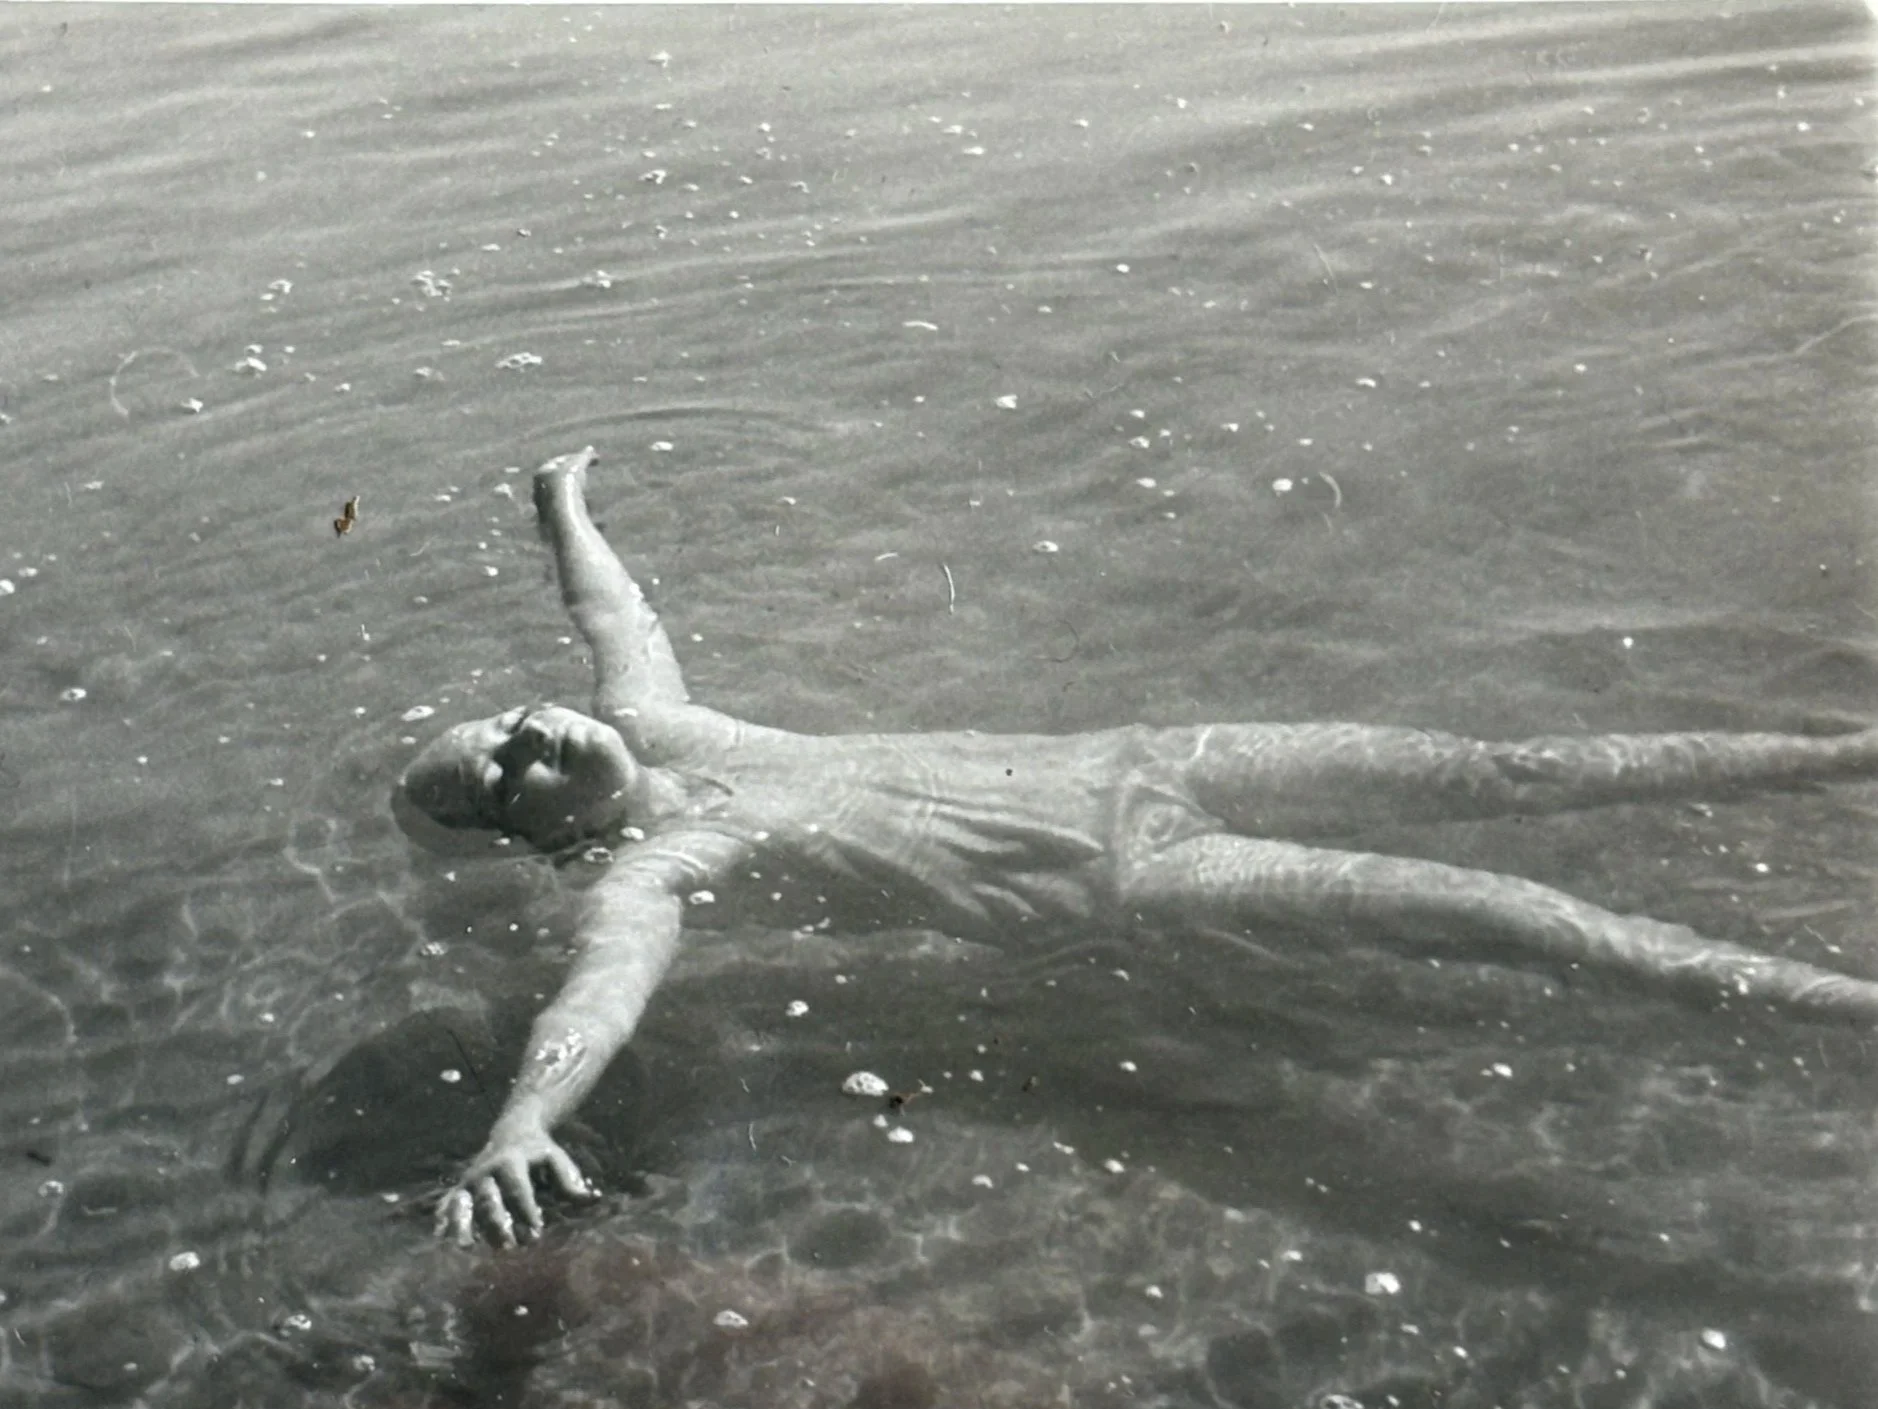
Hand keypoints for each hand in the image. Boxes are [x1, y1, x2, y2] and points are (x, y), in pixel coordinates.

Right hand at [434, 1118, 595, 1247]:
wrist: (513, 1131)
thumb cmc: (539, 1154)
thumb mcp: (557, 1161)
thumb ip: (572, 1181)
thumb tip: (592, 1199)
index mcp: (511, 1161)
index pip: (519, 1188)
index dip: (527, 1210)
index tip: (538, 1231)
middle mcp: (485, 1171)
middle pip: (489, 1199)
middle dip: (498, 1223)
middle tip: (509, 1247)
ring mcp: (469, 1181)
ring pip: (462, 1203)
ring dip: (462, 1226)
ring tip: (464, 1248)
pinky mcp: (458, 1190)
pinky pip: (446, 1206)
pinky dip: (443, 1222)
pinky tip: (440, 1242)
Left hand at [532, 446, 595, 516]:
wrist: (562, 513)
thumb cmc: (567, 484)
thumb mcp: (577, 465)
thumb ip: (583, 456)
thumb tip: (590, 449)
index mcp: (542, 473)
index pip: (558, 461)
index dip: (575, 458)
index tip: (589, 459)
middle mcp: (539, 488)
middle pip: (556, 477)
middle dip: (570, 474)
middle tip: (584, 473)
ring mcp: (544, 504)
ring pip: (560, 494)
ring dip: (572, 490)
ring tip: (585, 491)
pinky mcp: (552, 518)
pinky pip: (564, 507)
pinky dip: (574, 503)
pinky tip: (583, 506)